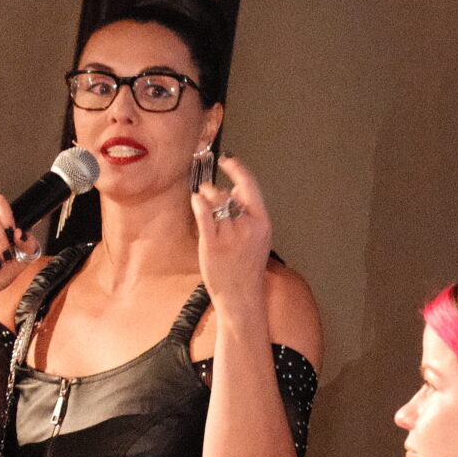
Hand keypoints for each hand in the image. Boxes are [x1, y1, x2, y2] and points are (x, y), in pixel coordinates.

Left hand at [192, 156, 273, 315]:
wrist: (242, 296)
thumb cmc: (247, 267)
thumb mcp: (258, 238)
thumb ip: (249, 213)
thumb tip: (235, 189)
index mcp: (262, 223)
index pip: (250, 186)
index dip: (238, 169)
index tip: (228, 160)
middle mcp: (247, 227)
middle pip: (227, 193)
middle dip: (215, 190)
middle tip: (209, 195)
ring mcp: (230, 235)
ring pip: (214, 201)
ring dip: (206, 198)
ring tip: (203, 205)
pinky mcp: (212, 243)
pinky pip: (202, 212)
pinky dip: (197, 202)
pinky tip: (195, 202)